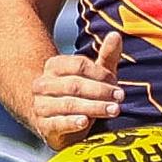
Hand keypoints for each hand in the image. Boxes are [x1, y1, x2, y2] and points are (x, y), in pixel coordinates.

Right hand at [31, 31, 122, 148]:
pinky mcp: (43, 126)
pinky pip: (58, 123)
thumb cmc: (83, 92)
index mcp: (54, 65)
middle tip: (120, 97)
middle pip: (75, 85)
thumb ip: (106, 55)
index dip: (100, 73)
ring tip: (113, 110)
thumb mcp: (96, 74)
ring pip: (69, 104)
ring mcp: (41, 105)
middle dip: (100, 91)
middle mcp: (43, 84)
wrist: (60, 122)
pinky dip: (72, 122)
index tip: (116, 81)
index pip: (79, 65)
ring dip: (94, 107)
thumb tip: (115, 34)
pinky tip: (85, 122)